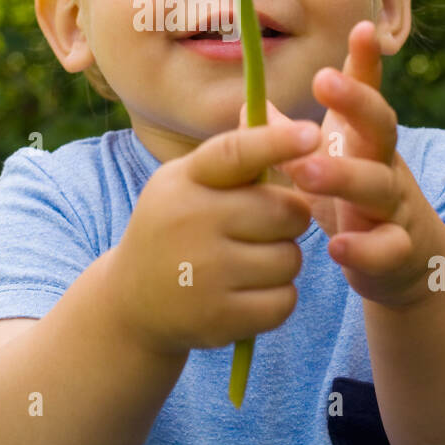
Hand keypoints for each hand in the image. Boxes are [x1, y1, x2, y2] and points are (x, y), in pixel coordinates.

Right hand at [107, 119, 321, 355]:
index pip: (235, 153)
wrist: (132, 301)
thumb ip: (235, 158)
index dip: (276, 142)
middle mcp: (191, 222)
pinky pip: (284, 301)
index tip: (312, 133)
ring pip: (290, 259)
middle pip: (285, 211)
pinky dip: (278, 298)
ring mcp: (203, 273)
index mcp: (186, 180)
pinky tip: (250, 292)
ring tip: (251, 261)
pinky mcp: (218, 318)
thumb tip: (293, 127)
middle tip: (267, 226)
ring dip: (283, 260)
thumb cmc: (176, 228)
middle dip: (290, 218)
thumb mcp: (187, 183)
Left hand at [267, 20, 444, 309]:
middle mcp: (384, 163)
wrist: (406, 262)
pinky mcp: (397, 249)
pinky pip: (387, 247)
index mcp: (362, 138)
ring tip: (307, 171)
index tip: (361, 27)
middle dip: (355, 101)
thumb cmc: (353, 199)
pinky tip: (336, 246)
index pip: (367, 92)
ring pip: (378, 185)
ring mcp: (394, 205)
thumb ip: (289, 135)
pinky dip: (364, 248)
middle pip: (380, 125)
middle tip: (323, 80)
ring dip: (344, 177)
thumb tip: (248, 106)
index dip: (366, 60)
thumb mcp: (323, 161)